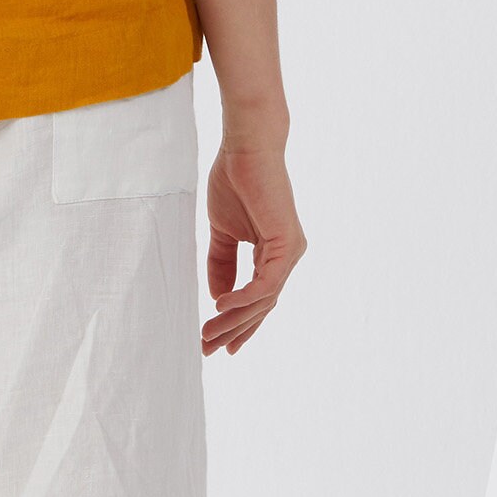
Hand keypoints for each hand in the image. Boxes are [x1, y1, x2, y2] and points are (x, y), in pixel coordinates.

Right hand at [203, 136, 303, 354]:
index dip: (240, 324)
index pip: (259, 299)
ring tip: (207, 333)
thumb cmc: (235, 182)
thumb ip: (221, 264)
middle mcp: (287, 257)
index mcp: (274, 254)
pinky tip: (221, 306)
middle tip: (207, 348)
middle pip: (262, 306)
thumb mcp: (222, 232)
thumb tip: (217, 297)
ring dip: (233, 319)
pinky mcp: (285, 243)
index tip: (218, 344)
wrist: (245, 148)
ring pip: (263, 300)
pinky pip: (266, 283)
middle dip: (233, 330)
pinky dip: (243, 297)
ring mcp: (289, 251)